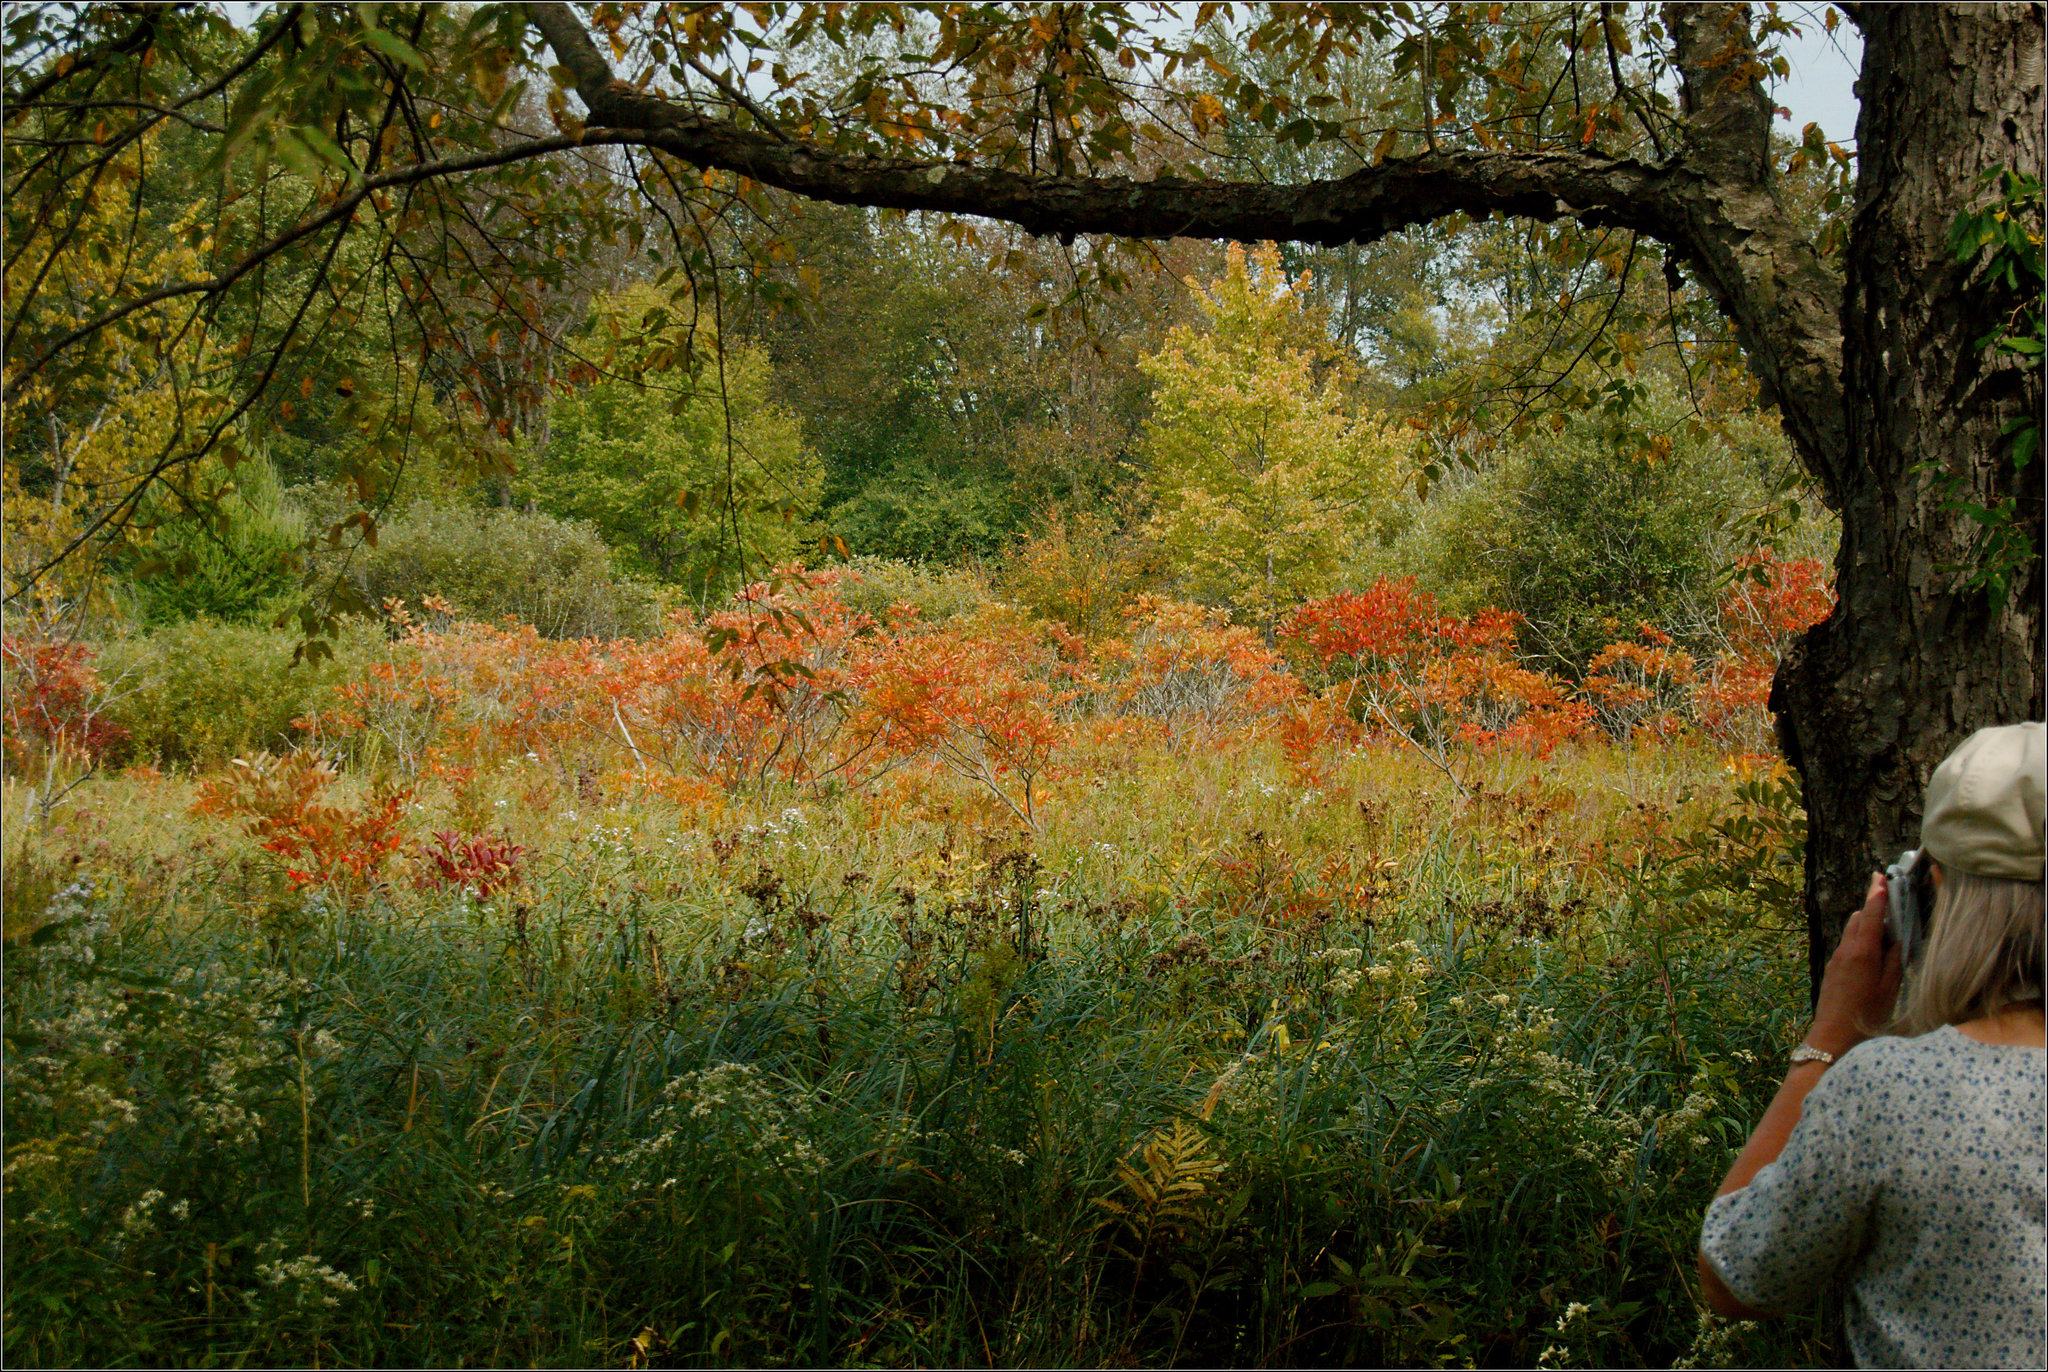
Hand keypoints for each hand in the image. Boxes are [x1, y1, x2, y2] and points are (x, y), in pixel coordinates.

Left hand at [1807, 872, 1904, 1057]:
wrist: (1833, 1034)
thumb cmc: (1868, 1015)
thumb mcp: (1890, 988)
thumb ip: (1894, 960)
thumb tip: (1897, 939)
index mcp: (1863, 952)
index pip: (1872, 916)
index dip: (1877, 895)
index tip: (1881, 877)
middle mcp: (1846, 950)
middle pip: (1859, 919)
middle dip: (1874, 908)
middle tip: (1891, 902)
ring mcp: (1836, 958)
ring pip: (1852, 931)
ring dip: (1867, 924)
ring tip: (1886, 930)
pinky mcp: (1832, 967)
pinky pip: (1847, 945)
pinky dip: (1860, 940)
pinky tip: (1873, 952)